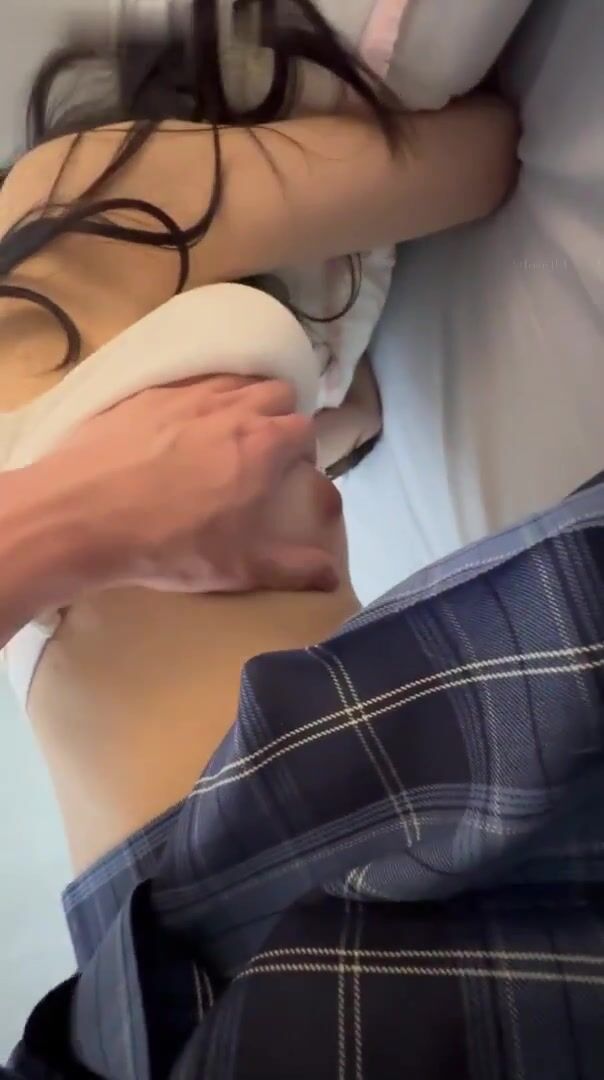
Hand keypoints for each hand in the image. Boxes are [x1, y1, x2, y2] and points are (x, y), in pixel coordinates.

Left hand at [37, 376, 341, 594]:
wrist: (79, 517)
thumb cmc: (167, 546)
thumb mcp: (236, 569)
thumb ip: (292, 569)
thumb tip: (332, 575)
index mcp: (263, 446)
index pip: (305, 428)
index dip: (304, 449)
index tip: (291, 473)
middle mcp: (231, 409)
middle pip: (276, 391)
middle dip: (279, 414)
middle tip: (263, 449)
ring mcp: (186, 395)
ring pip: (233, 380)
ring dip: (241, 400)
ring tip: (223, 434)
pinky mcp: (144, 394)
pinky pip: (186, 382)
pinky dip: (196, 398)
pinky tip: (176, 429)